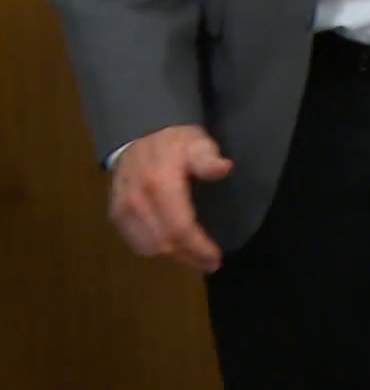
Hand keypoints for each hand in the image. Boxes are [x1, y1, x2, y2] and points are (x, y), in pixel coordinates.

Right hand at [108, 124, 232, 274]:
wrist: (138, 136)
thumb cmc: (175, 143)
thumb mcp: (197, 143)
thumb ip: (208, 159)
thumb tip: (224, 168)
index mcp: (159, 184)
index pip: (179, 228)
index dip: (198, 248)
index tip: (216, 258)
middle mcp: (137, 201)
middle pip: (164, 243)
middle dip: (189, 257)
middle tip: (211, 263)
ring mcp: (122, 209)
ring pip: (148, 248)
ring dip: (173, 257)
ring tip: (195, 258)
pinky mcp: (114, 215)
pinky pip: (135, 243)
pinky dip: (155, 250)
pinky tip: (173, 249)